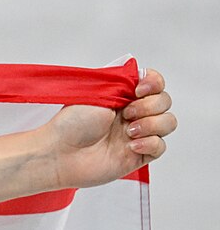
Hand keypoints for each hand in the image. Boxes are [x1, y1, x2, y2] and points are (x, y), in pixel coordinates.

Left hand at [40, 67, 174, 189]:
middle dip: (150, 105)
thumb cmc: (71, 124)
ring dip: (152, 124)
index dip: (154, 83)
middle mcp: (132, 114)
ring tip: (128, 131)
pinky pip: (160, 147)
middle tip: (126, 113)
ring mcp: (137, 134)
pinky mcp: (137, 155)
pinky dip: (151, 143)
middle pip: (165, 102)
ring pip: (168, 123)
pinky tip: (131, 145)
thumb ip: (121, 82)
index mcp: (123, 97)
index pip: (154, 84)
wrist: (60, 152)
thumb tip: (141, 74)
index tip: (138, 89)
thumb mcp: (96, 94)